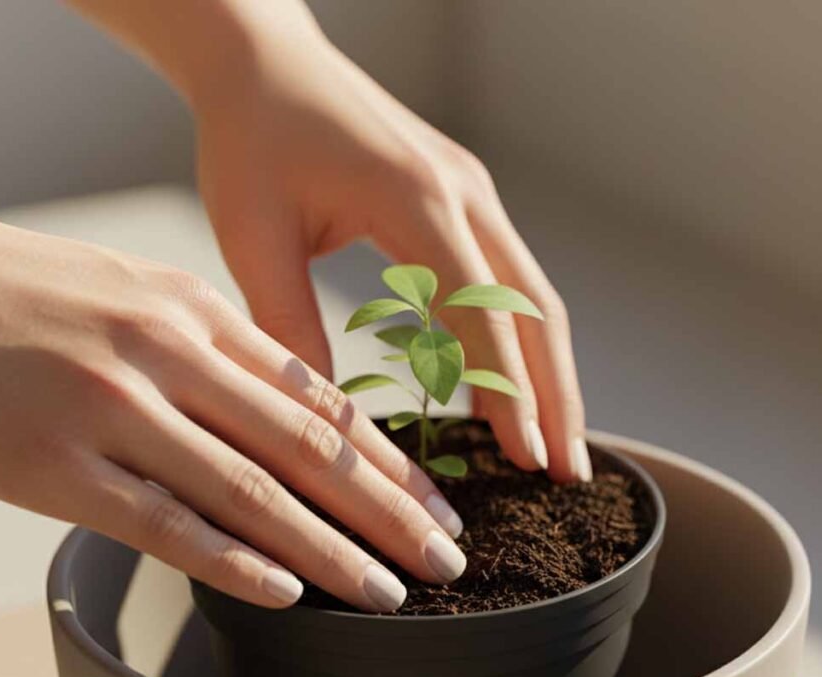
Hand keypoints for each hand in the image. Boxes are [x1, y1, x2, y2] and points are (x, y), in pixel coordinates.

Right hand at [0, 195, 466, 610]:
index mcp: (192, 312)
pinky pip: (164, 523)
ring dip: (331, 550)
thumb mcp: (130, 292)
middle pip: (306, 449)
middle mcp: (166, 356)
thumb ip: (209, 348)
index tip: (438, 504)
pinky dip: (233, 561)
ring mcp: (112, 410)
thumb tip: (282, 405)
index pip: (318, 399)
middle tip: (447, 559)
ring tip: (390, 592)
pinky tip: (286, 592)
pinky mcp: (56, 467)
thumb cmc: (13, 291)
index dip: (389, 461)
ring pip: (250, 491)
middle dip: (389, 512)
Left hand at [191, 16, 590, 481]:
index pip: (483, 314)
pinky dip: (519, 343)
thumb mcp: (254, 237)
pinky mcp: (463, 201)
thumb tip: (324, 418)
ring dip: (550, 375)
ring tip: (556, 447)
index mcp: (418, 200)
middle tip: (570, 474)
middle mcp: (465, 195)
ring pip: (534, 298)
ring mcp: (473, 194)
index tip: (526, 461)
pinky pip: (507, 283)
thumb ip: (290, 327)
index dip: (509, 394)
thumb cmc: (251, 138)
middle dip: (556, 397)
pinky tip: (511, 392)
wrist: (263, 58)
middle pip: (537, 311)